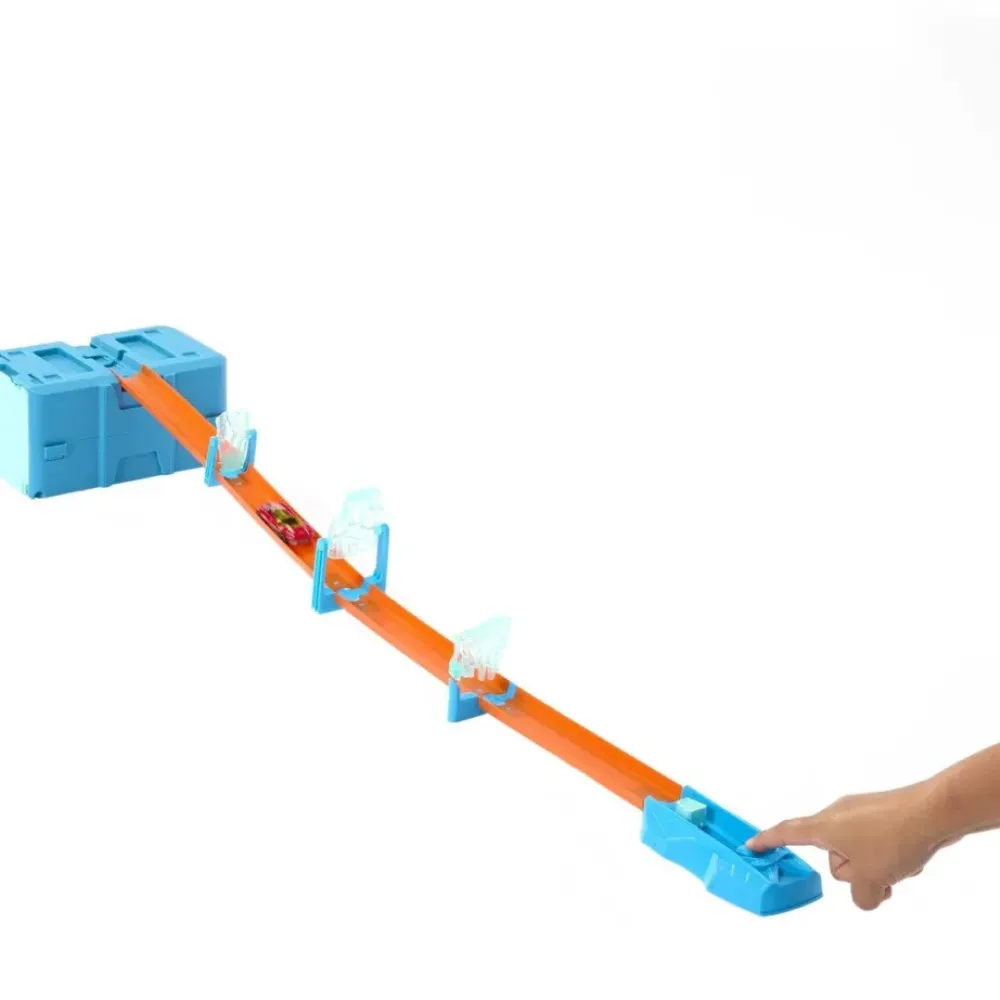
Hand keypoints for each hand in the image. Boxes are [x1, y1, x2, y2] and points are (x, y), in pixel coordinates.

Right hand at [745, 781, 958, 909]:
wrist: (934, 811)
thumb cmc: (895, 836)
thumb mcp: (871, 879)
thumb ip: (859, 896)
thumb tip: (866, 893)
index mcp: (824, 826)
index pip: (787, 833)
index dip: (768, 841)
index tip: (751, 844)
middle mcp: (836, 814)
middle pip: (831, 855)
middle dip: (852, 871)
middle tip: (875, 873)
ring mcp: (859, 812)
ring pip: (856, 852)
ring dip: (874, 866)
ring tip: (898, 865)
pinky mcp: (881, 814)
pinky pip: (874, 843)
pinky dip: (887, 856)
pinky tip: (908, 857)